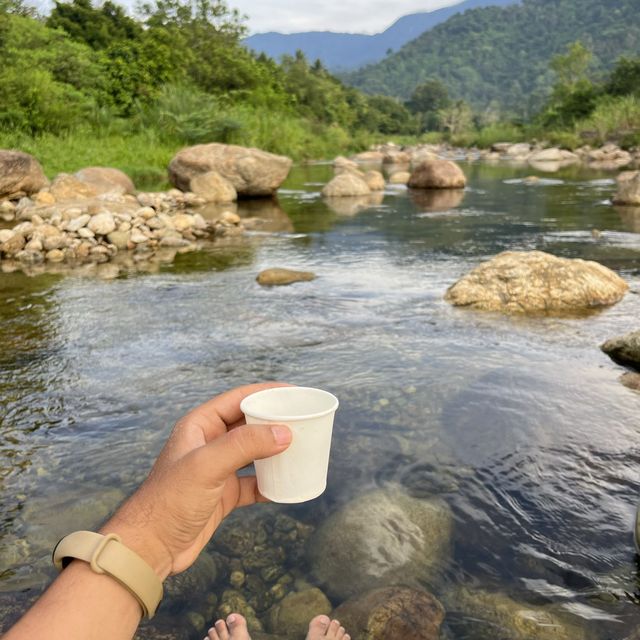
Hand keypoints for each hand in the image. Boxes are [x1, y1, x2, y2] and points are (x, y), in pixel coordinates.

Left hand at [100, 383, 291, 577]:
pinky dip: (270, 482)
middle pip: (249, 423)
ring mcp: (217, 470)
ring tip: (301, 447)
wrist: (150, 548)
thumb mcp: (207, 465)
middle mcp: (209, 443)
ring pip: (253, 453)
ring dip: (275, 451)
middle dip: (274, 420)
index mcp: (200, 425)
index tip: (293, 392)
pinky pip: (254, 482)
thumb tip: (284, 433)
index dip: (266, 392)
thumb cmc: (169, 500)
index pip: (238, 398)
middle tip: (302, 420)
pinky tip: (286, 484)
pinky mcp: (223, 494)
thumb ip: (244, 445)